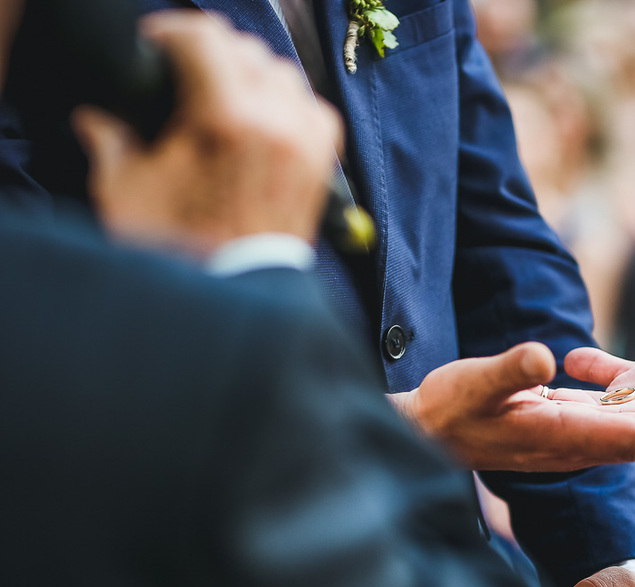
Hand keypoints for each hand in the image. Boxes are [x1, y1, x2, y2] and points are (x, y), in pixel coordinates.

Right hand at [72, 11, 340, 256]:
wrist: (232, 293)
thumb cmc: (180, 249)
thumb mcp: (126, 189)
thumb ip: (110, 139)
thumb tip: (100, 118)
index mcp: (223, 118)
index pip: (206, 38)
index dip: (174, 33)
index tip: (159, 46)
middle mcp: (273, 122)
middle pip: (247, 52)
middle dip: (214, 55)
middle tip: (188, 72)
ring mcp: (303, 143)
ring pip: (285, 75)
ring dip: (254, 77)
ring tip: (227, 96)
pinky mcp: (321, 166)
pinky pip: (316, 110)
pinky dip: (293, 106)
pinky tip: (268, 121)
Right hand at [387, 342, 634, 471]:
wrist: (424, 434)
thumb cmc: (444, 409)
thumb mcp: (472, 383)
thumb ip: (509, 370)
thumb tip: (545, 355)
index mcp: (557, 435)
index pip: (627, 437)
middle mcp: (569, 444)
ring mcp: (564, 440)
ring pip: (628, 434)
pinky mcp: (557, 429)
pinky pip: (608, 426)